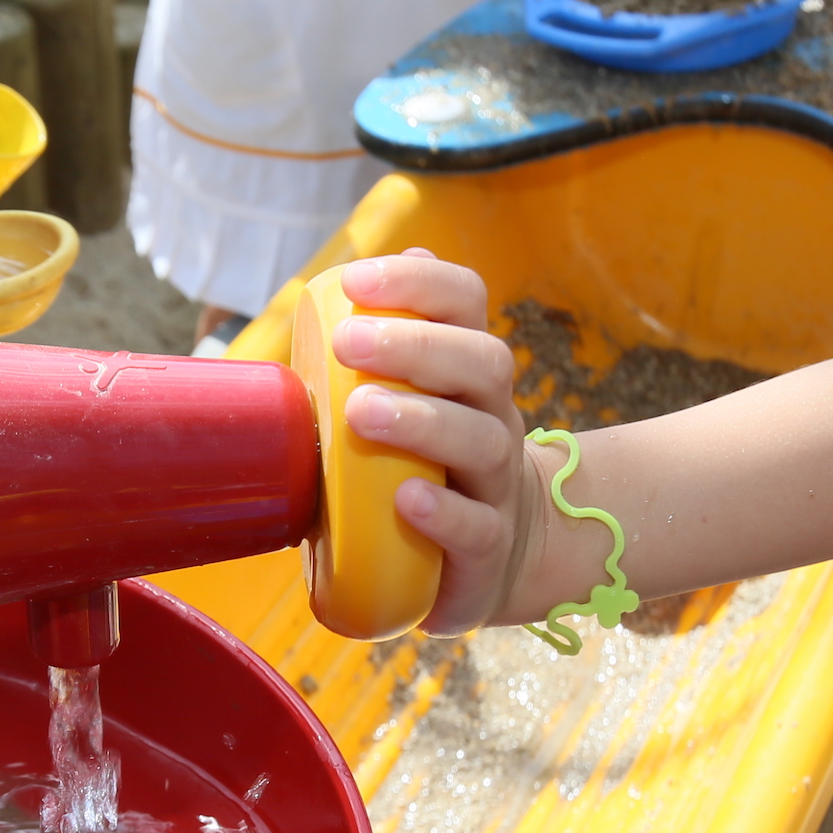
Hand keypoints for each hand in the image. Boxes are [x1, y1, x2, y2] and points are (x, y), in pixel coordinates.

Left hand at [322, 252, 557, 634]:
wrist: (496, 551)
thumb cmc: (423, 466)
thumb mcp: (398, 403)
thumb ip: (373, 358)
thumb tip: (334, 292)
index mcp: (465, 372)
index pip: (465, 303)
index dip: (419, 282)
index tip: (355, 280)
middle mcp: (493, 417)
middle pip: (482, 363)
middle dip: (415, 345)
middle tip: (348, 343)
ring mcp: (498, 484)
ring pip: (484, 440)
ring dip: (423, 421)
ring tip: (362, 414)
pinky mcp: (490, 549)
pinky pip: (479, 527)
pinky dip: (444, 513)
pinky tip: (406, 501)